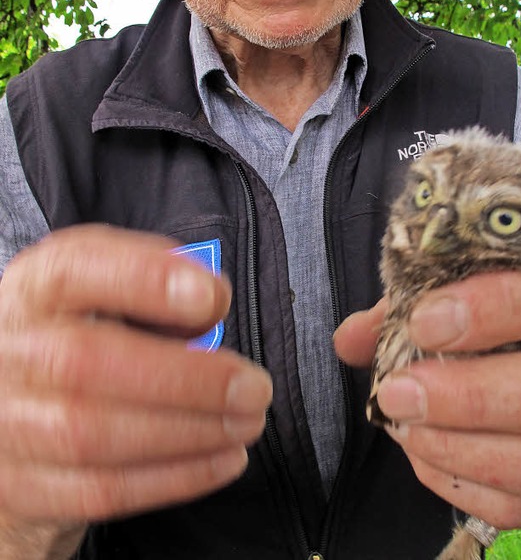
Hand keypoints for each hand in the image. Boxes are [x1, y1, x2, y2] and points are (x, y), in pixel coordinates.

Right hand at [0, 225, 271, 534]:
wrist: (16, 407)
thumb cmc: (82, 335)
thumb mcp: (106, 292)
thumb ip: (154, 286)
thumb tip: (212, 301)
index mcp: (33, 288)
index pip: (73, 270)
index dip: (145, 280)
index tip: (213, 296)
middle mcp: (8, 351)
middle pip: (85, 363)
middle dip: (186, 378)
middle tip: (254, 386)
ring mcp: (5, 423)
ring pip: (93, 436)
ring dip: (190, 432)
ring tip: (248, 422)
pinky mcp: (20, 487)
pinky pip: (99, 490)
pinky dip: (175, 477)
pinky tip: (223, 458)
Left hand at [335, 245, 520, 530]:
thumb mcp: (490, 279)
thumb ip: (423, 297)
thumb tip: (351, 339)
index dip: (502, 307)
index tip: (425, 319)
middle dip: (479, 396)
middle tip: (398, 391)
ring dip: (470, 449)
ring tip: (404, 426)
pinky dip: (474, 486)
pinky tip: (426, 456)